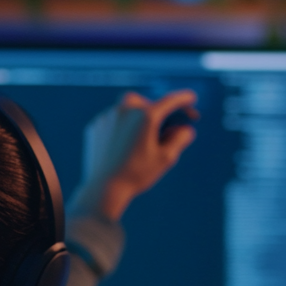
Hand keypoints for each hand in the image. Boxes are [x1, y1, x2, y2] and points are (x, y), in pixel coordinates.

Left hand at [68, 89, 198, 221]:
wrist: (104, 187)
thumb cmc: (137, 174)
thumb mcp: (166, 158)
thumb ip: (179, 139)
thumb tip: (186, 129)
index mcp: (145, 116)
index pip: (169, 101)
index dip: (182, 99)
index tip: (191, 97)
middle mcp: (125, 110)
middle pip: (145, 101)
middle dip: (155, 108)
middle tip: (162, 123)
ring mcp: (107, 117)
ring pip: (126, 108)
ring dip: (136, 116)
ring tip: (140, 134)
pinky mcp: (95, 126)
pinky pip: (112, 119)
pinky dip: (121, 125)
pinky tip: (123, 143)